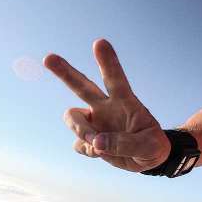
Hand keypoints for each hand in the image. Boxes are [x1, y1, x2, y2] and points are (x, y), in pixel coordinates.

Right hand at [43, 39, 170, 171]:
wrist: (148, 159)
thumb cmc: (152, 146)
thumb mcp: (150, 147)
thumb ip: (126, 144)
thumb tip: (97, 143)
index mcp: (126, 101)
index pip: (115, 78)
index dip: (108, 62)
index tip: (99, 42)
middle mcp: (106, 106)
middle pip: (82, 85)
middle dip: (65, 72)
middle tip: (48, 58)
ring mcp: (95, 121)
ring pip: (72, 116)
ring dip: (81, 131)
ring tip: (98, 145)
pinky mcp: (89, 139)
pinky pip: (79, 144)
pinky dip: (88, 150)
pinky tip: (103, 153)